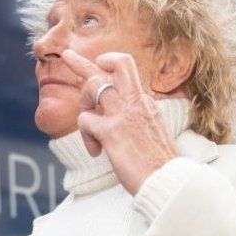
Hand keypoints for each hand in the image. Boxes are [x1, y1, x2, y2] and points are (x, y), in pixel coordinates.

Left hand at [61, 49, 177, 195]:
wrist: (168, 180)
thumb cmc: (160, 162)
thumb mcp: (153, 130)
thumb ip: (138, 118)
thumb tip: (121, 119)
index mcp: (145, 101)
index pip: (126, 70)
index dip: (110, 65)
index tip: (100, 67)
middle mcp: (135, 101)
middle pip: (112, 65)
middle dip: (84, 61)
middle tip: (67, 54)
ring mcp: (123, 114)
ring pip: (92, 86)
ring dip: (83, 104)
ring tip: (90, 132)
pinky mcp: (111, 131)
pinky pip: (84, 120)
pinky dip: (85, 136)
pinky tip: (95, 151)